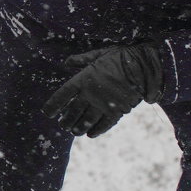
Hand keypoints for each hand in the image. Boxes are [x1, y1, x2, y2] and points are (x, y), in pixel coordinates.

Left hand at [42, 44, 162, 137]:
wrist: (142, 66)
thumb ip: (81, 60)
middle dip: (66, 120)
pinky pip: (104, 124)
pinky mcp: (118, 111)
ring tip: (74, 132)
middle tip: (63, 125)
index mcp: (83, 79)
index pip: (62, 95)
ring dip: (79, 128)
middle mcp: (90, 94)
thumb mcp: (97, 55)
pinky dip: (97, 130)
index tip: (47, 113)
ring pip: (87, 121)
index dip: (53, 105)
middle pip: (73, 111)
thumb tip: (66, 61)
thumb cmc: (119, 57)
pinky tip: (91, 135)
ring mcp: (103, 104)